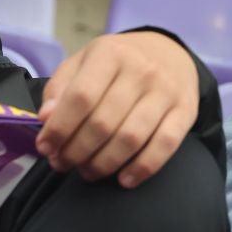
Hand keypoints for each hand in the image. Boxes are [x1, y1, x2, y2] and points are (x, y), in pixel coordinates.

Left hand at [34, 30, 198, 186]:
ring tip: (88, 171)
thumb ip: (60, 89)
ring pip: (131, 139)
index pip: (81, 97)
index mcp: (110, 53)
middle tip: (64, 163)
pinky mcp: (186, 111)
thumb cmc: (117, 64)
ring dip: (104, 164)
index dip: (59, 128)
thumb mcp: (83, 63)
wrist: (170, 53)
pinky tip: (124, 179)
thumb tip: (45, 118)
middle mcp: (141, 70)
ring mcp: (166, 91)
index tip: (45, 148)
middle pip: (103, 123)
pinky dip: (142, 168)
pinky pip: (165, 146)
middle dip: (77, 152)